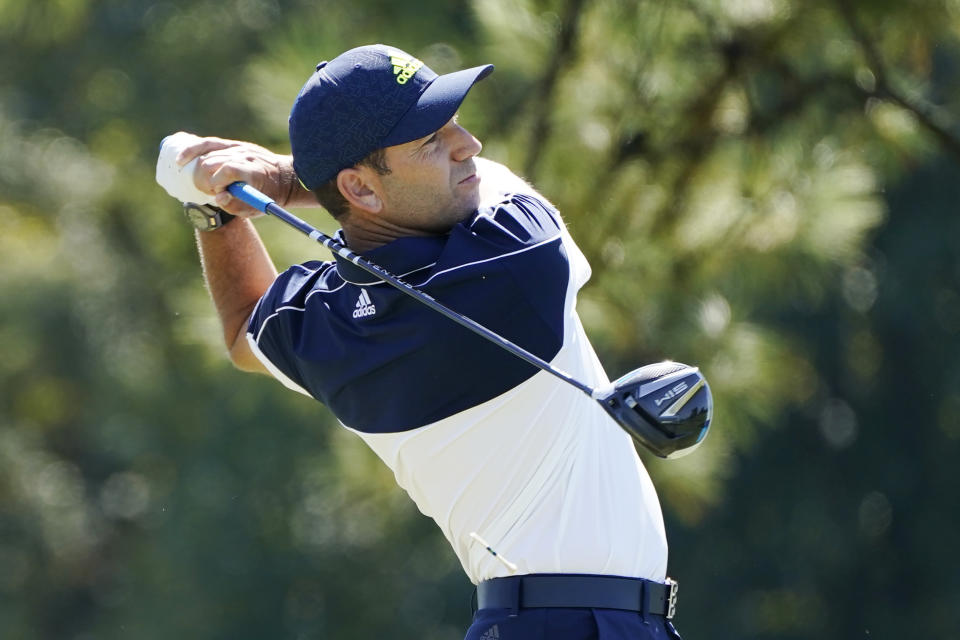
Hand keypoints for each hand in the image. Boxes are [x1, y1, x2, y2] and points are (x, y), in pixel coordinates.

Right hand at [173, 133, 298, 216]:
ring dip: (200, 171)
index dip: (216, 183)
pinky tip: (180, 159)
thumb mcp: (257, 208)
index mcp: (254, 171)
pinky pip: (208, 143)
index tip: (217, 193)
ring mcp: (238, 147)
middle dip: (205, 180)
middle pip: (213, 162)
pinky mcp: (232, 144)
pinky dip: (192, 150)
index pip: (227, 169)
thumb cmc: (270, 196)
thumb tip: (217, 196)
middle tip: (209, 191)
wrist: (284, 177)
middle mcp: (245, 155)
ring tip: (205, 183)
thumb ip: (235, 205)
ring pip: (208, 156)